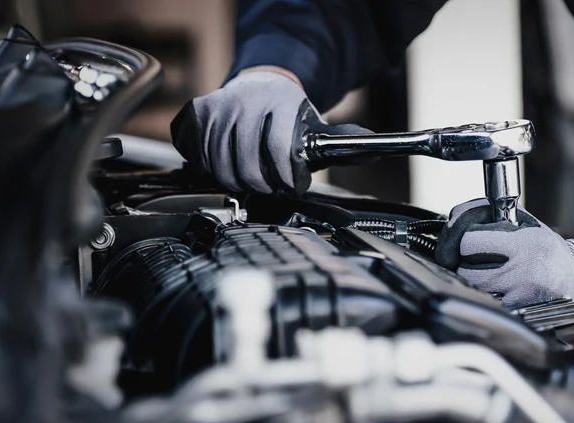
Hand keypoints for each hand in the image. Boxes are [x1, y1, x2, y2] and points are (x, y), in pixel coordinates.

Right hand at [171, 68, 370, 194]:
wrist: (262, 83)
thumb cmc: (291, 114)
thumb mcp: (318, 125)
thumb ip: (343, 142)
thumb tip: (375, 151)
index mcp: (281, 102)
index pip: (279, 149)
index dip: (286, 178)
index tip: (292, 187)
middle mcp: (246, 101)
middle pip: (246, 165)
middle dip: (262, 186)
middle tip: (271, 188)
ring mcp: (219, 106)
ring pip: (220, 166)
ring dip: (237, 182)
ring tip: (253, 180)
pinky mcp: (198, 114)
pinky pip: (199, 156)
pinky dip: (212, 170)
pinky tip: (228, 167)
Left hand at [435, 199, 573, 334]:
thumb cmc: (549, 253)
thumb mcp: (528, 226)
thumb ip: (494, 217)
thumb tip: (456, 216)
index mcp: (524, 245)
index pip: (469, 242)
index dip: (464, 240)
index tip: (470, 242)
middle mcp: (521, 272)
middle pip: (465, 269)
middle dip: (465, 263)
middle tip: (477, 261)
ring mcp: (518, 298)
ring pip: (473, 290)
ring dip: (473, 283)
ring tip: (489, 275)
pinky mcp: (517, 316)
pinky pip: (486, 306)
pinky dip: (485, 299)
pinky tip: (497, 292)